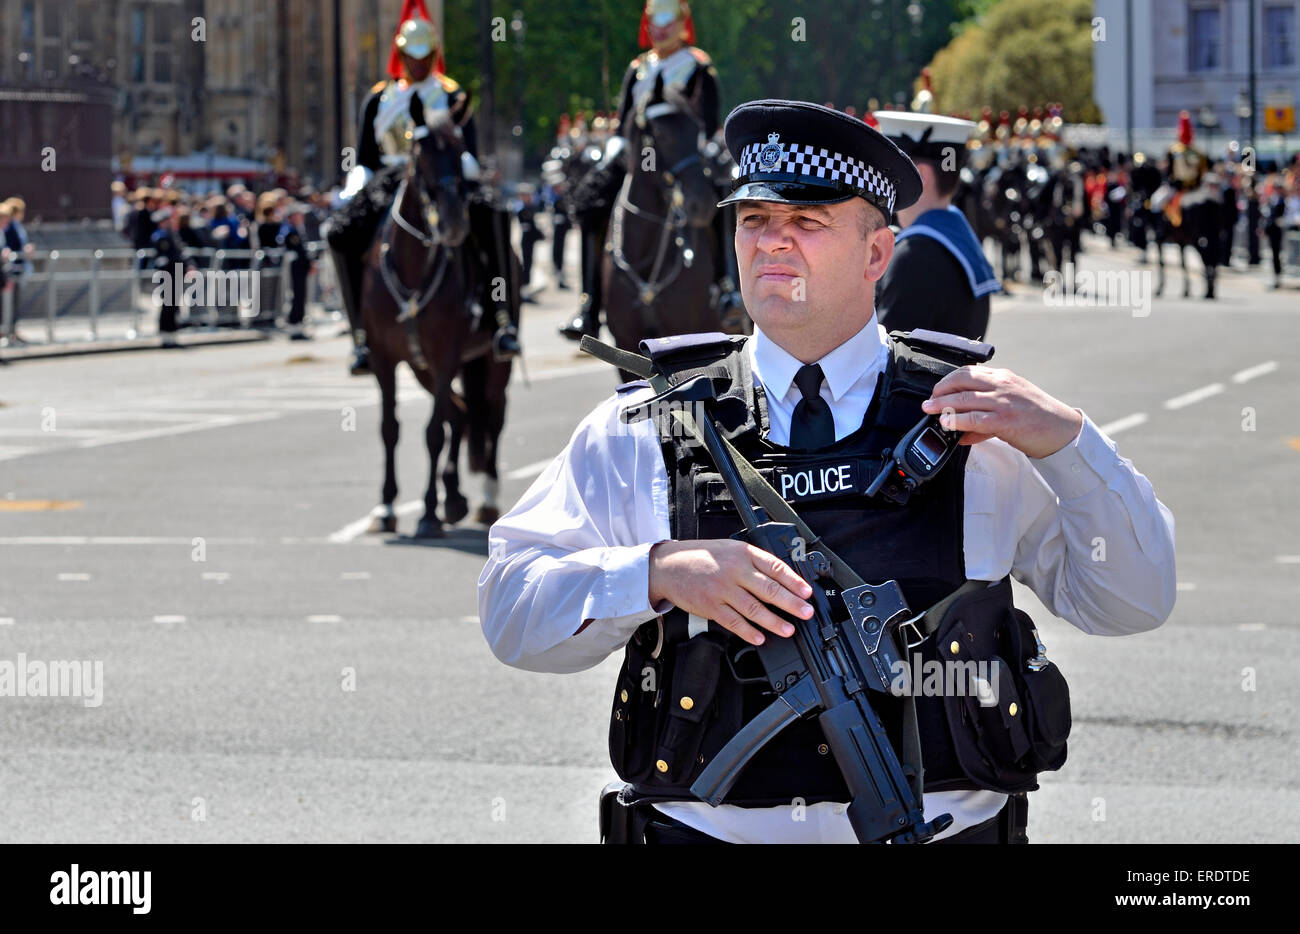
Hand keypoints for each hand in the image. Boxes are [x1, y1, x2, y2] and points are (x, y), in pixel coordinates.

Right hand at [648, 539, 812, 645]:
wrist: (668, 566)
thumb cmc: (701, 557)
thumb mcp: (730, 548)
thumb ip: (753, 561)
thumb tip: (780, 579)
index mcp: (742, 554)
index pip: (774, 567)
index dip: (794, 581)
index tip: (807, 592)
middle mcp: (734, 571)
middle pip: (768, 589)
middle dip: (791, 603)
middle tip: (806, 612)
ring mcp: (722, 590)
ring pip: (753, 609)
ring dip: (773, 622)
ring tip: (788, 630)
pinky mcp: (711, 607)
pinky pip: (733, 622)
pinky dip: (748, 632)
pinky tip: (760, 638)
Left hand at [921, 365, 1083, 458]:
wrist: (1062, 429)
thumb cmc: (1037, 417)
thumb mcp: (1010, 407)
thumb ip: (985, 416)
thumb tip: (962, 432)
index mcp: (1003, 377)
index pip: (969, 371)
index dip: (948, 380)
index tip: (937, 390)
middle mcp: (1002, 385)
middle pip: (962, 380)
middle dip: (941, 390)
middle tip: (929, 401)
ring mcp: (1004, 401)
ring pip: (965, 398)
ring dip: (943, 405)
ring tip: (930, 411)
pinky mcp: (1006, 420)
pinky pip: (975, 418)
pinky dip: (958, 420)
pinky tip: (947, 423)